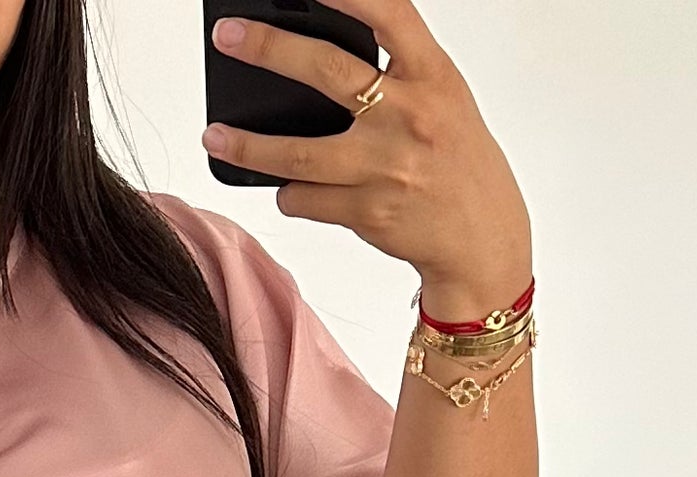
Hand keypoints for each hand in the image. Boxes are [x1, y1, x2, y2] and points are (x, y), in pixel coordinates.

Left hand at [203, 1, 530, 321]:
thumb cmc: (456, 158)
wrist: (481, 236)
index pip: (390, 15)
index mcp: (432, 74)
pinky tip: (286, 189)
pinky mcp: (368, 212)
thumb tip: (319, 46)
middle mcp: (410, 115)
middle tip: (228, 35)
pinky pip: (306, 199)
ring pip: (297, 154)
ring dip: (248, 146)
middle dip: (269, 48)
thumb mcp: (442, 95)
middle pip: (327, 72)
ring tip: (215, 136)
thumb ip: (396, 68)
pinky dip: (289, 194)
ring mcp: (386, 166)